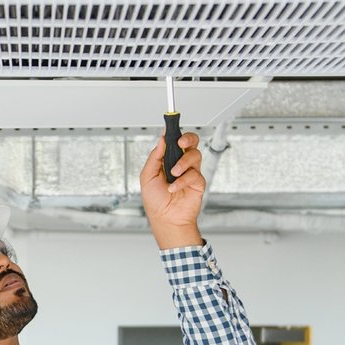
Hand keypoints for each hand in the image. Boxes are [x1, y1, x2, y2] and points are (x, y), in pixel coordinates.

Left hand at [139, 131, 205, 247]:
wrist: (166, 220)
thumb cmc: (156, 202)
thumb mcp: (147, 177)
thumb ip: (154, 157)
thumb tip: (161, 140)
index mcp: (167, 160)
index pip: (173, 141)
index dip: (173, 132)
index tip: (171, 124)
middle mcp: (180, 163)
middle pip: (190, 142)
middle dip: (187, 138)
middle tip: (180, 143)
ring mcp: (190, 172)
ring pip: (194, 155)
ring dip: (183, 162)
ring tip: (173, 173)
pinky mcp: (198, 182)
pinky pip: (194, 174)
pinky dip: (183, 181)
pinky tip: (174, 188)